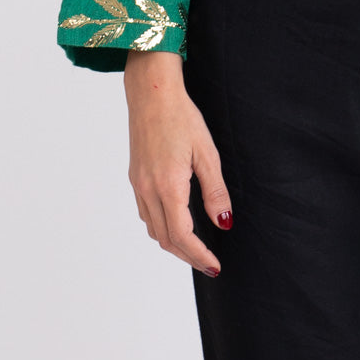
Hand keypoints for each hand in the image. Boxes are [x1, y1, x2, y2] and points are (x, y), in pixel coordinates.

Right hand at [124, 51, 232, 275]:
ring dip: (174, 244)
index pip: (182, 235)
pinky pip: (147, 214)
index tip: (215, 266)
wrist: (151, 93)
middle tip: (209, 264)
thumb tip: (224, 223)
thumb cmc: (181, 117)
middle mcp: (148, 190)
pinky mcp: (135, 177)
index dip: (199, 255)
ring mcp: (138, 185)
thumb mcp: (206, 152)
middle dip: (188, 256)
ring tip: (195, 248)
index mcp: (168, 185)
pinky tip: (176, 221)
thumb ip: (215, 191)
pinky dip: (162, 227)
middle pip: (166, 239)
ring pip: (154, 229)